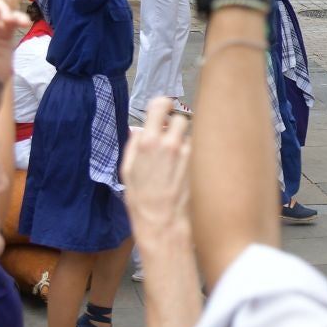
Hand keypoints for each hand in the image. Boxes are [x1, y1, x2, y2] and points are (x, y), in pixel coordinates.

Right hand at [121, 98, 191, 253]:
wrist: (162, 222)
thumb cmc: (141, 200)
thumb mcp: (127, 170)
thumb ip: (133, 145)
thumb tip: (138, 130)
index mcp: (148, 142)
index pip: (160, 105)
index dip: (162, 105)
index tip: (163, 109)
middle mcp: (169, 144)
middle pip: (181, 118)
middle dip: (176, 125)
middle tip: (170, 138)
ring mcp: (187, 154)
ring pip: (190, 135)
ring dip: (185, 141)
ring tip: (176, 160)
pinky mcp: (199, 164)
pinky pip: (197, 151)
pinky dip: (192, 155)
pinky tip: (184, 170)